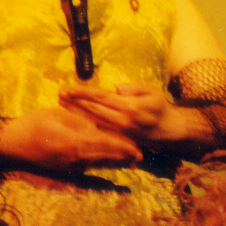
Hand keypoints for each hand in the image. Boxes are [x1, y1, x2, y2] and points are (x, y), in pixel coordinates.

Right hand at [0, 106, 142, 169]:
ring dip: (115, 163)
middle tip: (139, 157)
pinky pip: (88, 168)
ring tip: (130, 161)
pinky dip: (101, 165)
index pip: (106, 145)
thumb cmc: (34, 125)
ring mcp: (71, 167)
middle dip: (123, 158)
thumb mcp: (59, 117)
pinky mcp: (66, 169)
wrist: (13, 144)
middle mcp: (76, 159)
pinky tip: (109, 164)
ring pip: (99, 165)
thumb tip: (97, 128)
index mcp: (76, 143)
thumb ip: (79, 122)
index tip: (137, 148)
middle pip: (106, 159)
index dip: (123, 147)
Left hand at [59, 81, 184, 146]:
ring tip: (62, 104)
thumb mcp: (151, 90)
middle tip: (59, 94)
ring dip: (76, 112)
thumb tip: (116, 90)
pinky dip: (84, 123)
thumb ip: (134, 88)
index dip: (83, 93)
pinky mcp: (116, 138)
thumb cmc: (158, 106)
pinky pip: (97, 130)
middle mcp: (121, 121)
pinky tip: (74, 117)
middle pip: (92, 110)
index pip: (101, 98)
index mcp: (129, 107)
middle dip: (74, 102)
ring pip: (92, 121)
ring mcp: (118, 131)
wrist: (166, 129)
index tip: (69, 88)